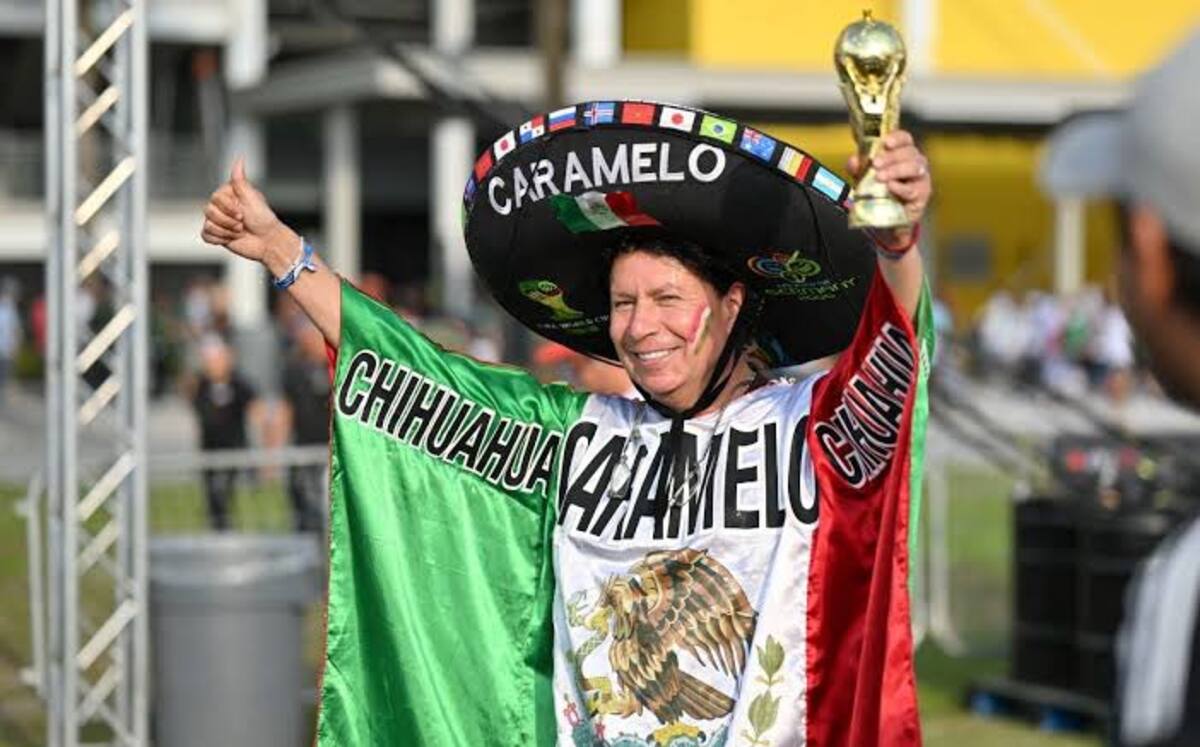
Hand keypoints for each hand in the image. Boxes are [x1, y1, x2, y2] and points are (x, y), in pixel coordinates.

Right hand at [201, 157, 294, 266]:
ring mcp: (218, 220)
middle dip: (228, 221)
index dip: (228, 208)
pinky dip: (219, 239)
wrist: (268, 241)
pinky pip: (206, 235)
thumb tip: (239, 158)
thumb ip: (240, 180)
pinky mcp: (216, 235)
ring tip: (240, 232)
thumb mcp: (252, 197)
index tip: (242, 213)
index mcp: (228, 195)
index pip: (215, 198)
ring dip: (226, 231)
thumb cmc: (263, 219)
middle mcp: (221, 206)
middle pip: (209, 211)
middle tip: (243, 224)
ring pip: (208, 225)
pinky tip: (232, 238)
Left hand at [847, 129, 931, 247]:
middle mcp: (915, 162)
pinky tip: (891, 187)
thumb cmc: (879, 194)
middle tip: (876, 164)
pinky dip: (901, 187)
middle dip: (891, 157)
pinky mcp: (922, 195)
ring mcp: (921, 178)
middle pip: (909, 152)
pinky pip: (913, 189)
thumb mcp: (864, 179)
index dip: (897, 138)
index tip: (886, 143)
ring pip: (914, 167)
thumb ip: (858, 169)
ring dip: (896, 170)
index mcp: (902, 154)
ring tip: (880, 177)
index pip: (905, 139)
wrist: (887, 222)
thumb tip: (853, 161)